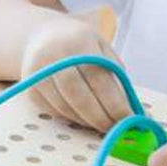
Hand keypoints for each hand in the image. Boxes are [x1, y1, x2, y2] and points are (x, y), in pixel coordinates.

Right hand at [20, 16, 135, 132]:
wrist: (41, 36)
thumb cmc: (80, 45)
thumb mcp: (102, 48)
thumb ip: (117, 75)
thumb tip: (136, 110)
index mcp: (79, 42)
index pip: (98, 78)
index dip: (114, 103)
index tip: (129, 119)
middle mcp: (55, 56)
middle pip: (79, 96)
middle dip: (101, 118)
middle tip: (116, 129)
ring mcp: (38, 72)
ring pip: (65, 107)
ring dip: (87, 121)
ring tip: (103, 124)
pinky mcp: (30, 88)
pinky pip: (54, 111)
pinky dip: (72, 118)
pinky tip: (85, 117)